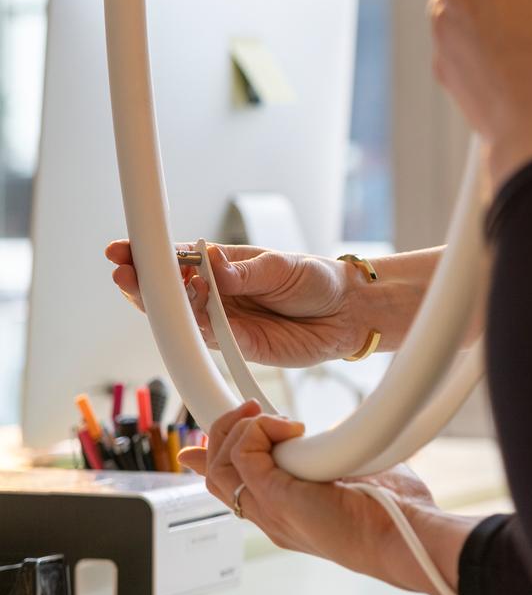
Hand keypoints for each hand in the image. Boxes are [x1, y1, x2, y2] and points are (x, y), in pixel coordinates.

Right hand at [106, 241, 363, 366]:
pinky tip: (183, 314)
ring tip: (142, 288)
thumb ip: (245, 271)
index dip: (151, 255)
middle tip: (122, 270)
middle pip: (170, 290)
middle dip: (143, 281)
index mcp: (223, 265)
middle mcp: (218, 293)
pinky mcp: (238, 346)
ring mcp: (224, 321)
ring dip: (161, 305)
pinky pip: (208, 338)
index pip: (179, 259)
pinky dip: (194, 328)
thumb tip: (213, 263)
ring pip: (182, 316)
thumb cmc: (315, 280)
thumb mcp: (281, 266)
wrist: (346, 313)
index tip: (125, 248)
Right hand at [179, 402, 443, 589]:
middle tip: (254, 410)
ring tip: (270, 418)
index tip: (202, 442)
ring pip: (220, 470)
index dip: (210, 462)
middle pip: (217, 477)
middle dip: (224, 434)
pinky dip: (258, 432)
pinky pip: (242, 458)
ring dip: (239, 431)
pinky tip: (290, 430)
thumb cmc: (393, 510)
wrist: (406, 536)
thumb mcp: (352, 476)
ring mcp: (271, 512)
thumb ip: (328, 459)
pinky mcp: (279, 499)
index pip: (231, 490)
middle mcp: (271, 517)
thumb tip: (326, 438)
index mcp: (285, 515)